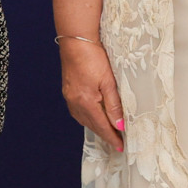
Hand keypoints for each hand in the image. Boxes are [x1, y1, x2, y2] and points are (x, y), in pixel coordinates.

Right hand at [60, 37, 122, 151]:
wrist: (76, 41)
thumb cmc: (93, 57)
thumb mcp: (109, 82)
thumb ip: (114, 105)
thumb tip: (119, 125)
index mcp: (86, 102)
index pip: (102, 126)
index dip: (112, 137)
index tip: (120, 146)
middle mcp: (75, 102)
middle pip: (92, 125)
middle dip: (104, 133)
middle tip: (117, 140)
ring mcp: (69, 97)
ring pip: (84, 119)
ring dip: (96, 126)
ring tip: (107, 130)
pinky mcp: (68, 91)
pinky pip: (78, 111)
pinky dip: (87, 117)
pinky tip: (93, 115)